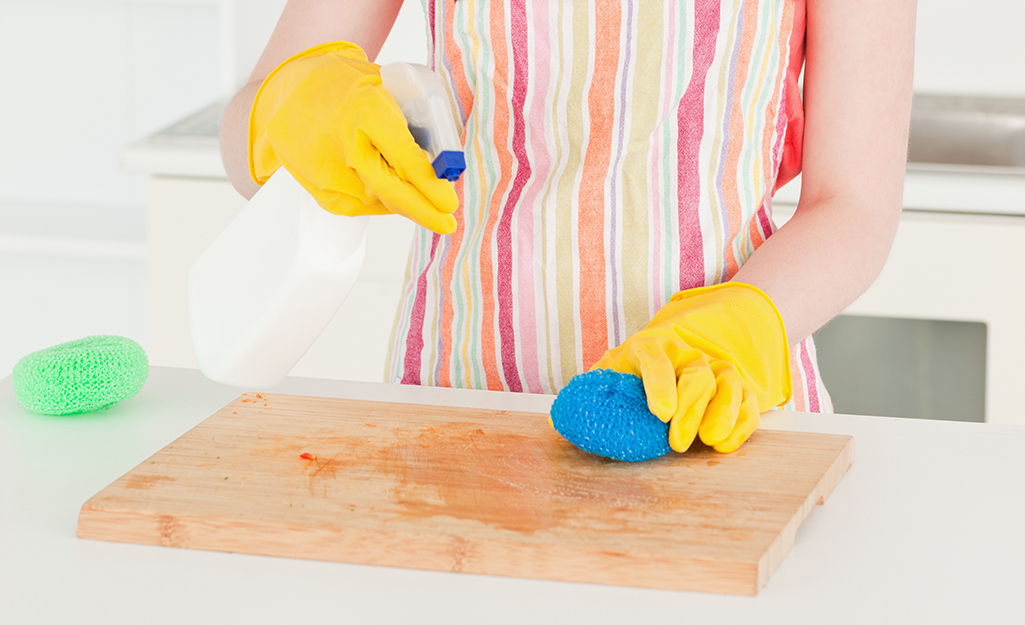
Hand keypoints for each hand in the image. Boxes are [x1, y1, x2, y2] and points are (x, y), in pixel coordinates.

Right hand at [249, 41, 458, 233]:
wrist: (291, 94)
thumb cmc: (348, 87)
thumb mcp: (386, 90)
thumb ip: (413, 123)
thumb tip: (443, 164)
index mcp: (365, 111)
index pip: (404, 159)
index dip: (430, 186)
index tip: (449, 203)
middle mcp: (344, 146)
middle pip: (391, 191)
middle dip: (423, 211)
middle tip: (447, 222)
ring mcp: (329, 174)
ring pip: (381, 202)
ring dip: (403, 200)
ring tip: (410, 184)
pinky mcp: (323, 192)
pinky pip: (364, 205)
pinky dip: (381, 198)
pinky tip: (381, 180)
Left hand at [590, 282, 790, 452]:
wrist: (674, 352)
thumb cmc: (632, 372)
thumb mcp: (610, 373)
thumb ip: (594, 389)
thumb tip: (566, 415)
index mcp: (650, 347)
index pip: (655, 359)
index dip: (659, 384)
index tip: (661, 412)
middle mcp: (686, 355)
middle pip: (697, 374)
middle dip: (690, 409)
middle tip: (677, 442)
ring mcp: (715, 369)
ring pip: (728, 384)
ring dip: (723, 413)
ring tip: (711, 441)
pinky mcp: (736, 387)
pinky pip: (747, 402)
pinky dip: (741, 423)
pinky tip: (726, 445)